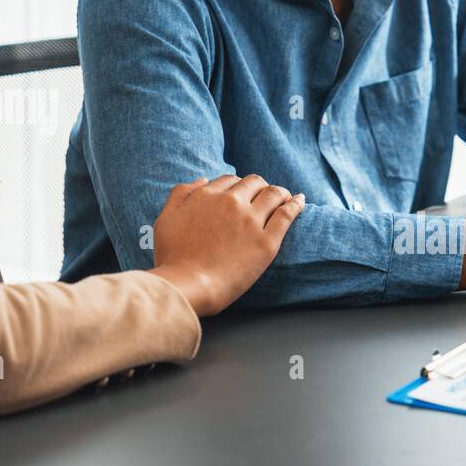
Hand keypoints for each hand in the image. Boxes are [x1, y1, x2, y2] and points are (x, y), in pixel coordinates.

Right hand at [148, 175, 304, 315]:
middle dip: (260, 187)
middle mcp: (231, 202)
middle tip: (265, 196)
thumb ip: (181, 194)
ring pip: (274, 194)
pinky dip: (296, 204)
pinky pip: (287, 214)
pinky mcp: (267, 242)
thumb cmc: (173, 258)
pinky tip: (300, 201)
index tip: (243, 196)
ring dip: (280, 192)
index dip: (238, 187)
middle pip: (254, 183)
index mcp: (207, 195)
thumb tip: (203, 179)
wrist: (188, 286)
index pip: (230, 180)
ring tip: (286, 197)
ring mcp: (251, 221)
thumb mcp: (165, 219)